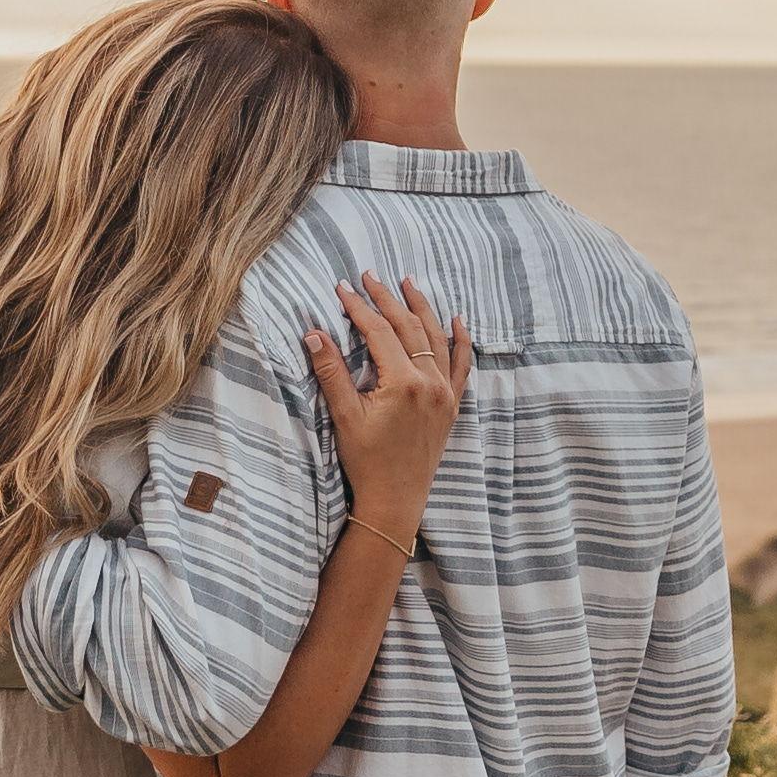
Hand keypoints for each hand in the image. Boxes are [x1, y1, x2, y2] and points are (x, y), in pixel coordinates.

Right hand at [306, 271, 468, 555]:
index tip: (342, 287)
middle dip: (388, 299)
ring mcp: (446, 393)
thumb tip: (313, 333)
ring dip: (422, 308)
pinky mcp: (452, 405)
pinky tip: (457, 320)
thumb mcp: (344, 416)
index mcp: (404, 383)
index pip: (379, 332)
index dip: (359, 307)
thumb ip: (331, 373)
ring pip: (437, 339)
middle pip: (409, 328)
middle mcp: (431, 383)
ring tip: (409, 283)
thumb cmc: (367, 462)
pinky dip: (460, 340)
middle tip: (370, 276)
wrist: (395, 500)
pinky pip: (462, 365)